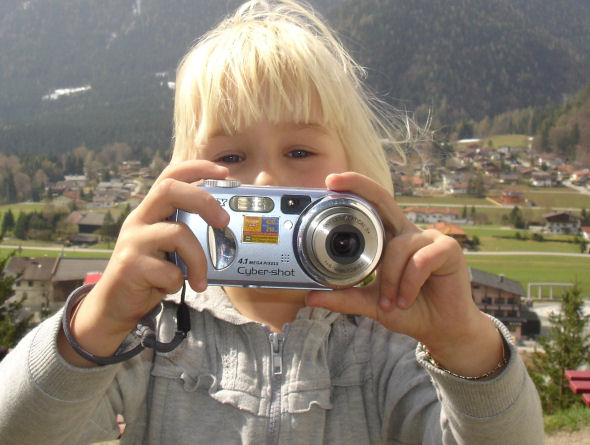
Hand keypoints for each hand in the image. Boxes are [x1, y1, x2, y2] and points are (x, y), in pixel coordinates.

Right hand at [58, 161, 228, 365]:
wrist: (114, 306)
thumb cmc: (150, 274)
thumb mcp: (167, 248)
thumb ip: (187, 234)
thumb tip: (228, 229)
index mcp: (150, 212)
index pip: (170, 176)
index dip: (196, 168)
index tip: (223, 173)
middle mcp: (138, 220)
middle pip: (169, 190)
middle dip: (203, 200)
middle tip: (223, 221)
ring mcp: (133, 241)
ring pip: (177, 234)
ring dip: (198, 260)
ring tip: (201, 279)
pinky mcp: (130, 266)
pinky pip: (170, 271)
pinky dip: (179, 282)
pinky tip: (170, 288)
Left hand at [306, 172, 503, 376]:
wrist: (439, 329)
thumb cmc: (407, 309)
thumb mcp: (370, 304)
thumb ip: (344, 298)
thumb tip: (310, 297)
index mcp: (388, 240)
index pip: (370, 208)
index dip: (353, 191)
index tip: (329, 183)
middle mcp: (406, 233)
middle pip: (383, 199)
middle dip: (358, 186)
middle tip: (333, 182)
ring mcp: (428, 239)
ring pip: (398, 247)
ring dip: (389, 280)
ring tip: (390, 302)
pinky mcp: (448, 250)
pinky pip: (420, 260)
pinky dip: (409, 283)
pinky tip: (406, 299)